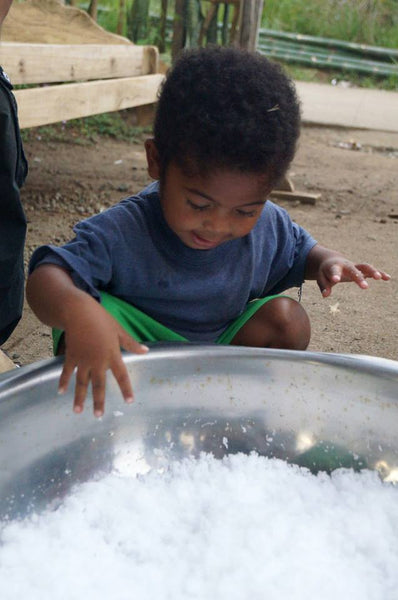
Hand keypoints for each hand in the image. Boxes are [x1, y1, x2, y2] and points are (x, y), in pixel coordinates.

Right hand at [58, 300, 147, 416]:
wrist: (78, 312)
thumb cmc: (101, 319)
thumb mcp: (119, 330)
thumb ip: (131, 344)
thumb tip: (146, 351)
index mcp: (112, 355)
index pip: (122, 375)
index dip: (126, 389)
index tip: (129, 401)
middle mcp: (98, 361)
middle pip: (98, 385)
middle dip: (98, 401)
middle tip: (98, 416)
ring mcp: (83, 360)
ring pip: (81, 383)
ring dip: (79, 397)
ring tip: (77, 411)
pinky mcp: (71, 357)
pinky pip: (67, 372)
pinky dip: (64, 382)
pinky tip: (61, 392)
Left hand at [317, 257, 390, 297]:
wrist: (332, 261)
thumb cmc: (326, 272)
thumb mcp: (321, 278)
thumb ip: (324, 287)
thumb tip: (325, 296)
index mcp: (334, 267)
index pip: (334, 271)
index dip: (335, 275)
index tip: (336, 280)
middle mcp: (346, 265)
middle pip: (353, 270)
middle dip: (359, 278)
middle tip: (365, 287)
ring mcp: (355, 267)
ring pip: (365, 267)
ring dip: (372, 271)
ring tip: (380, 278)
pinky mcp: (361, 270)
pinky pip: (371, 271)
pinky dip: (379, 273)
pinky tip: (387, 277)